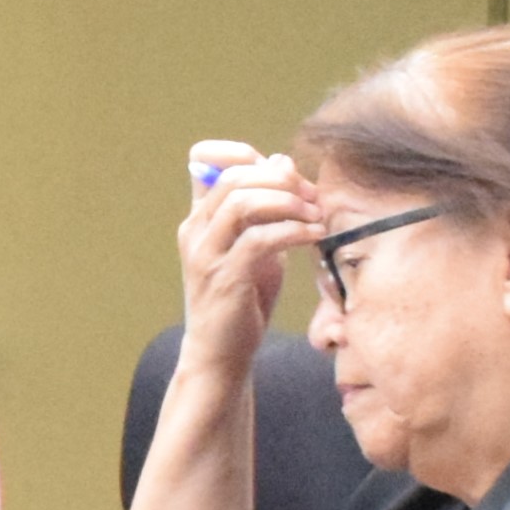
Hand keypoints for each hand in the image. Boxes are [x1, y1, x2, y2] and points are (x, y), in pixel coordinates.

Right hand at [174, 142, 311, 363]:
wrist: (220, 354)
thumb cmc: (241, 300)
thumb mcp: (254, 246)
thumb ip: (265, 208)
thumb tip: (281, 161)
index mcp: (198, 218)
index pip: (208, 160)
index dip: (248, 155)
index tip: (285, 171)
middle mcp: (195, 230)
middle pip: (233, 177)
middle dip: (280, 179)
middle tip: (312, 195)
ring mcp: (206, 254)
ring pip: (243, 202)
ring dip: (287, 202)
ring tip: (315, 214)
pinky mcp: (225, 277)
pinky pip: (260, 239)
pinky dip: (293, 231)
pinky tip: (314, 235)